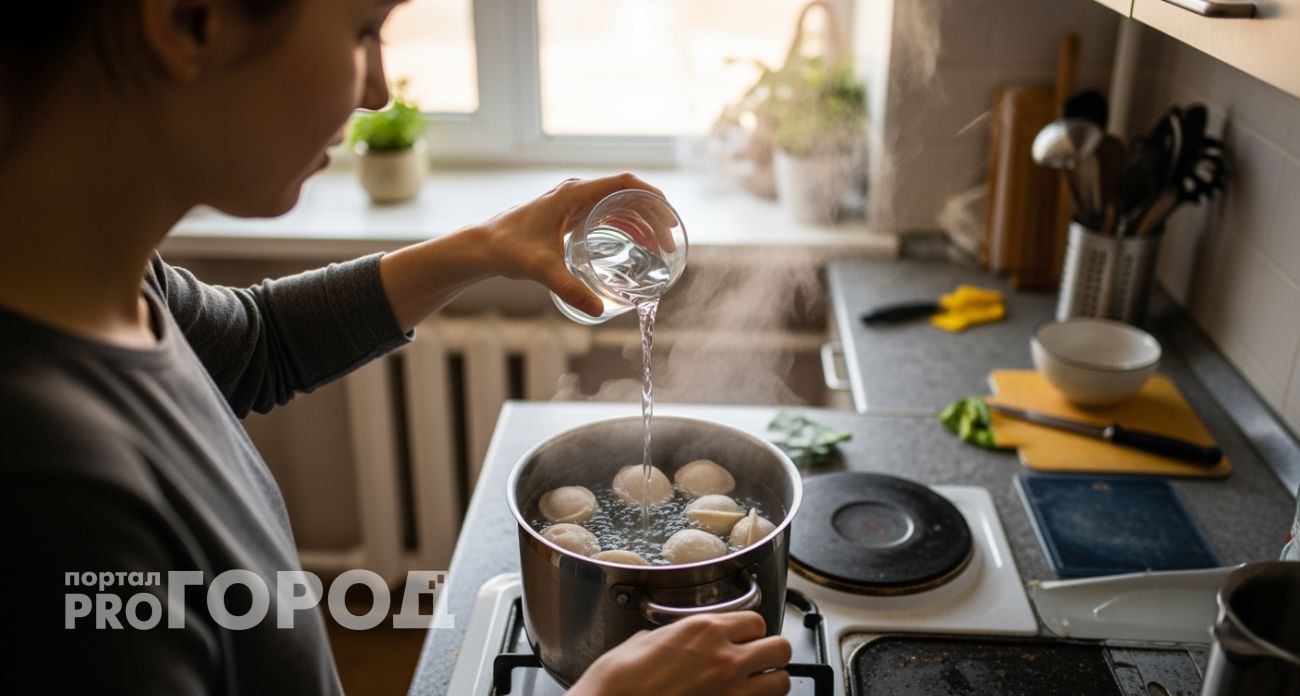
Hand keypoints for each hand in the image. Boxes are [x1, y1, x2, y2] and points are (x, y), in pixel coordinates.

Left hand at [377, 172, 667, 330]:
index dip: (653, 198)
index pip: (625, 184)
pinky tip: (639, 247)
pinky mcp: (571, 217)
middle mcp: (578, 194)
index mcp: (575, 195)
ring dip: (642, 224)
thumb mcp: (541, 269)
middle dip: (653, 217)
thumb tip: (598, 311)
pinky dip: (627, 229)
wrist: (483, 247)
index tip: (669, 219)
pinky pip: (608, 216)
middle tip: (669, 244)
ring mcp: (575, 204)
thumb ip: (569, 289)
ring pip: (619, 208)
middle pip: (628, 197)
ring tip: (660, 249)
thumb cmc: (508, 249)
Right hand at [567, 612, 792, 695]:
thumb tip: (678, 639)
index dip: (751, 631)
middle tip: (757, 659)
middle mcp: (725, 657)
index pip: (757, 621)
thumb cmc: (620, 678)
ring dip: (770, 681)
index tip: (744, 638)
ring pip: (781, 682)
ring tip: (755, 683)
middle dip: (772, 654)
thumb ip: (676, 635)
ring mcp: (731, 690)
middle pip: (780, 648)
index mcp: (705, 629)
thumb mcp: (647, 640)